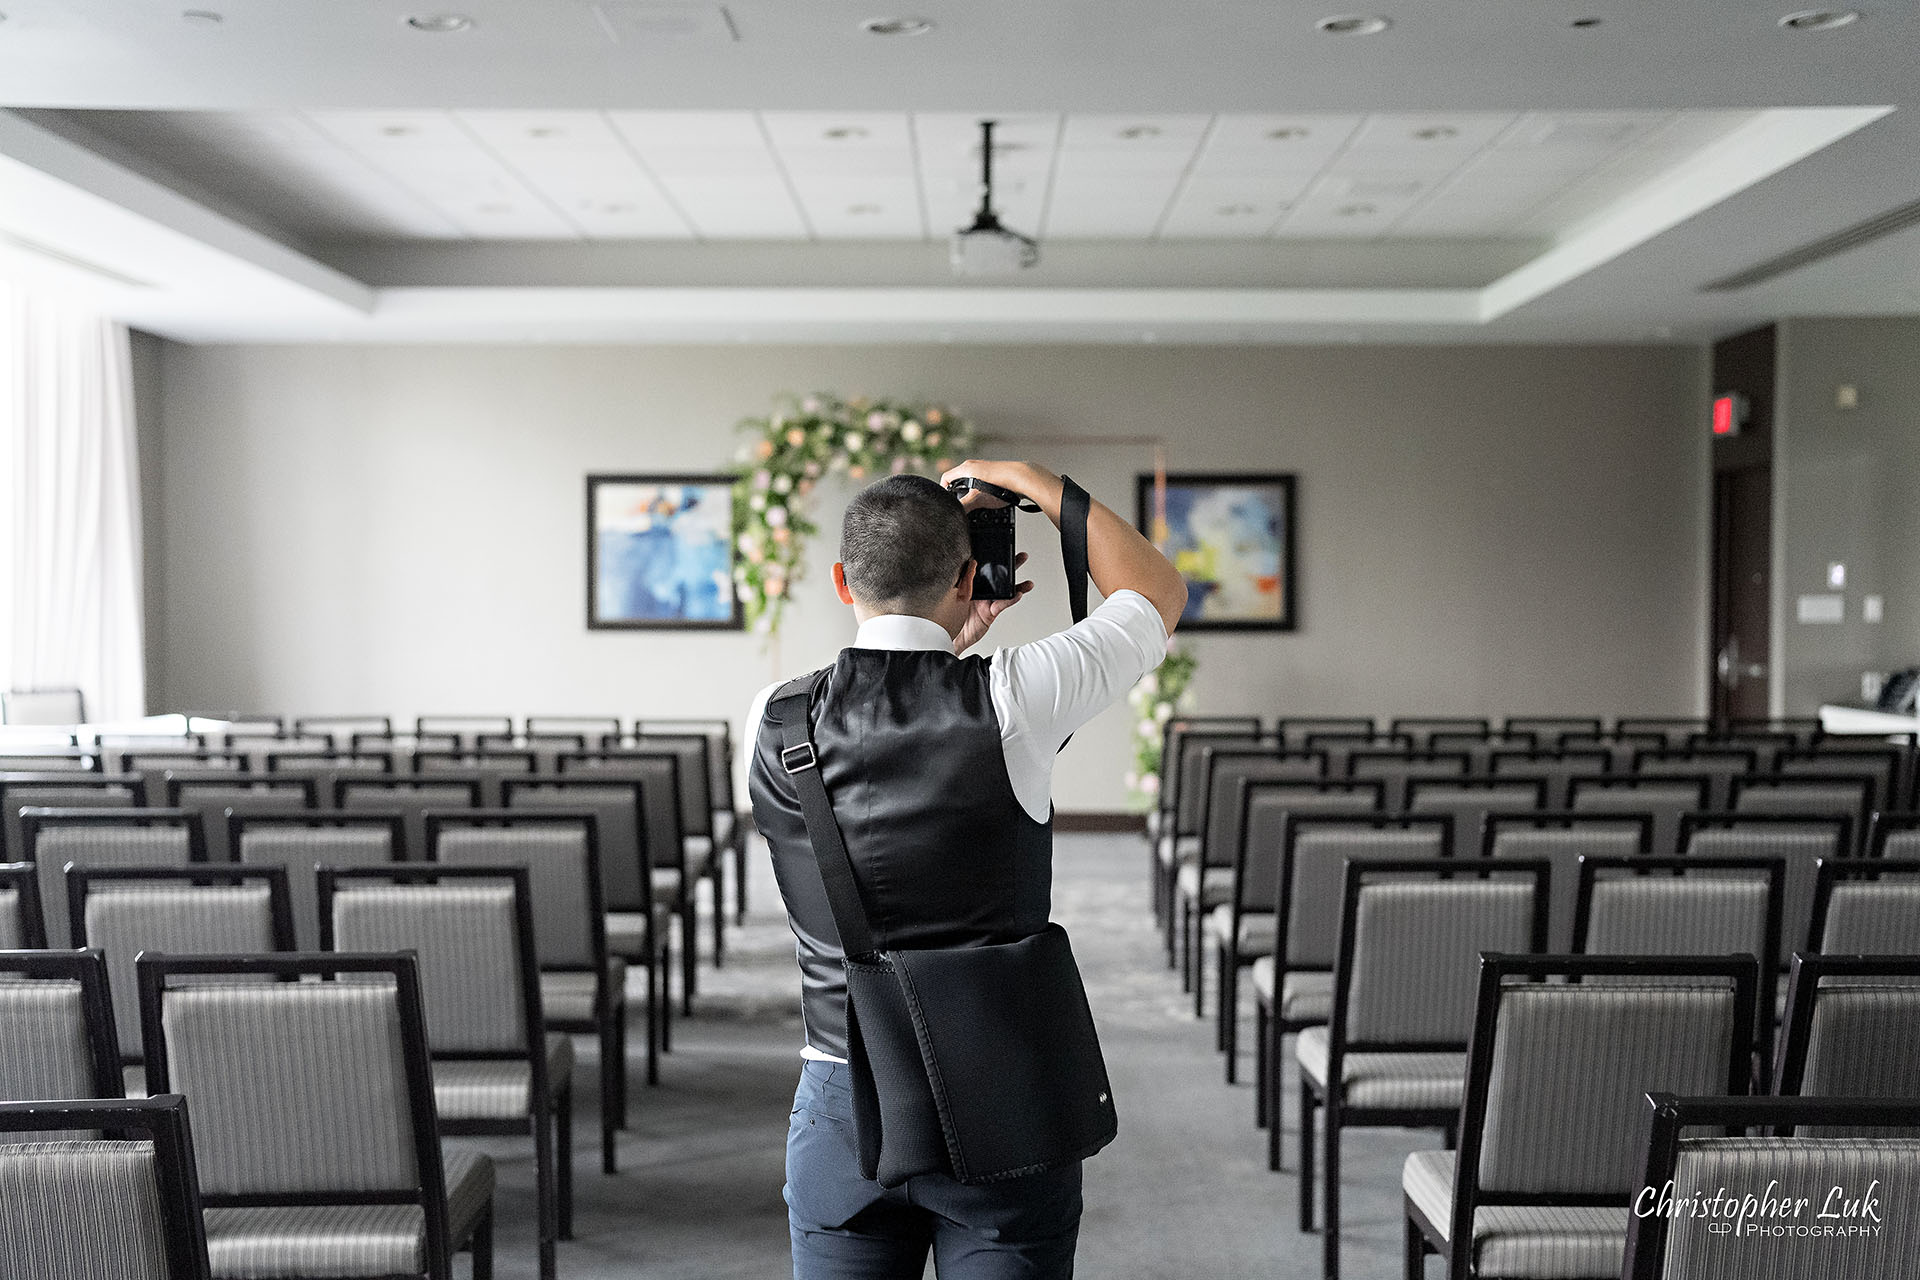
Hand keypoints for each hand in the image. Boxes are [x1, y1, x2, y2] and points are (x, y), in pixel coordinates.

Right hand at [942, 461, 1063, 521]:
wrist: (1022, 479)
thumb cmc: (999, 486)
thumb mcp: (976, 499)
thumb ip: (962, 506)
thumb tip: (953, 515)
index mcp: (965, 468)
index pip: (946, 478)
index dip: (943, 490)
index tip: (945, 502)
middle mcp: (973, 465)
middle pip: (958, 480)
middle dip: (957, 493)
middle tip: (959, 505)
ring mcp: (984, 468)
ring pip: (970, 481)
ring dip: (970, 493)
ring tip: (974, 504)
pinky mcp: (994, 473)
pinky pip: (981, 482)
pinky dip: (981, 491)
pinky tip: (987, 500)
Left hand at [953, 552, 1033, 654]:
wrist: (949, 635)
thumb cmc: (948, 616)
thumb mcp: (954, 591)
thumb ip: (964, 578)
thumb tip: (972, 562)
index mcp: (971, 583)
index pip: (985, 567)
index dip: (994, 559)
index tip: (1002, 549)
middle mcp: (981, 590)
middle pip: (999, 576)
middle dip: (1011, 566)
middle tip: (1021, 557)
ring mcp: (987, 601)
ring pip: (1005, 590)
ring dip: (1018, 585)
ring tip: (1028, 583)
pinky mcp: (991, 612)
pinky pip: (1003, 604)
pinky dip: (1011, 599)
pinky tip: (1018, 594)